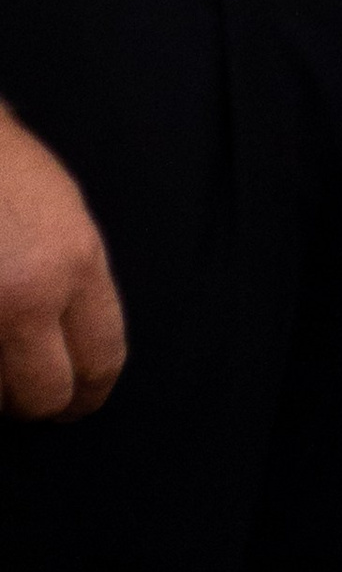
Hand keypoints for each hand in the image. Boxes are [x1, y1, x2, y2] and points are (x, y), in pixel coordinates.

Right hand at [0, 110, 124, 419]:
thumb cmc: (5, 171)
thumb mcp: (65, 215)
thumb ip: (76, 283)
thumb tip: (76, 354)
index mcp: (73, 263)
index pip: (101, 358)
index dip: (91, 391)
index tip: (79, 401)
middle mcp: (25, 297)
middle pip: (44, 396)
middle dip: (36, 400)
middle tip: (25, 391)